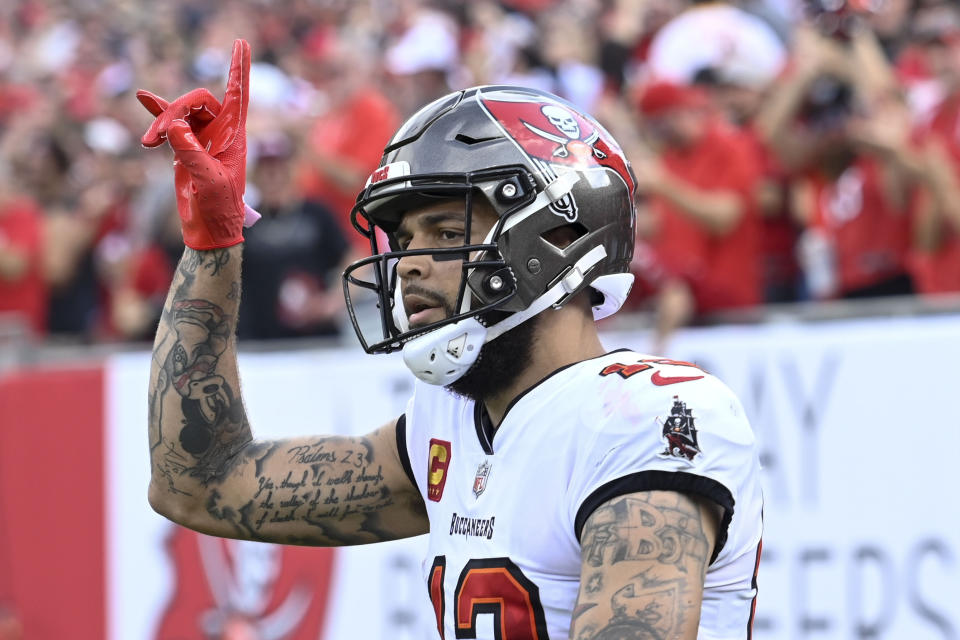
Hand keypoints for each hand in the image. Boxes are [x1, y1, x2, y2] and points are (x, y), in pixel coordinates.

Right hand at [137, 39, 258, 249]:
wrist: (210, 229)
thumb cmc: (219, 207)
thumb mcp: (207, 180)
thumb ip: (191, 152)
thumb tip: (175, 126)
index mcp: (234, 135)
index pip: (238, 94)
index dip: (239, 68)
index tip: (241, 43)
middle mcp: (220, 131)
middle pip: (197, 101)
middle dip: (174, 112)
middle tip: (156, 138)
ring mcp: (202, 137)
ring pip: (180, 112)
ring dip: (161, 121)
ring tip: (147, 143)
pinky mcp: (184, 146)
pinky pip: (170, 122)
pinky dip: (157, 111)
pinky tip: (143, 96)